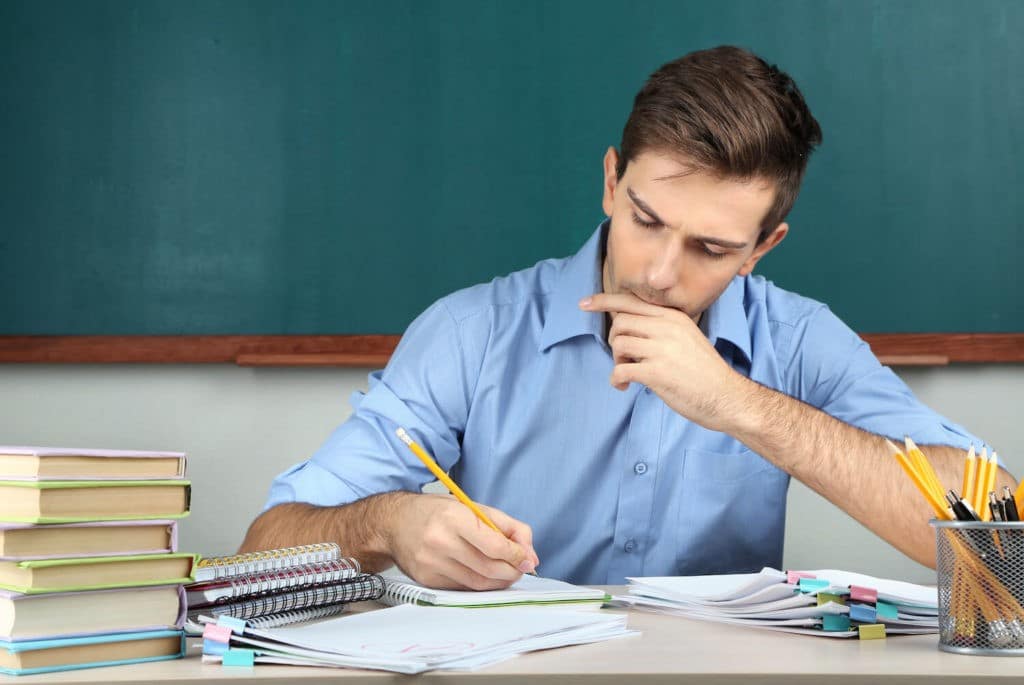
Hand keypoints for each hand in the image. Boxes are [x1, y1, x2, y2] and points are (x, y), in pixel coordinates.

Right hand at [386, 492, 539, 589]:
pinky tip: (485, 575)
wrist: (394, 523)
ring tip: (507, 573)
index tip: (527, 558)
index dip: (516, 555)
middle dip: (512, 571)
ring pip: (477, 583)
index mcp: (453, 518)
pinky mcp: (427, 580)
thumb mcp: (473, 507)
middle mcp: (440, 542)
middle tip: (521, 568)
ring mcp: (431, 564)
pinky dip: (480, 585)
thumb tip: (530, 555)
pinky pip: (463, 588)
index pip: (494, 545)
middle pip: (488, 568)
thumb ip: (507, 526)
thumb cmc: (437, 512)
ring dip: (499, 581)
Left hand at [579, 292, 745, 432]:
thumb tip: (625, 326)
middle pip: (620, 322)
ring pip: (618, 343)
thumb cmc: (704, 371)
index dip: (603, 301)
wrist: (727, 397)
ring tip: (629, 373)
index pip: (630, 301)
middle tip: (625, 359)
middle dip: (615, 341)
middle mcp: (667, 328)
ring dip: (616, 360)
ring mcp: (662, 349)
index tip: (583, 303)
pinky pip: (620, 369)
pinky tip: (624, 386)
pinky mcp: (657, 373)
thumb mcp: (686, 338)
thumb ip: (660, 328)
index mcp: (673, 317)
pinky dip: (616, 379)